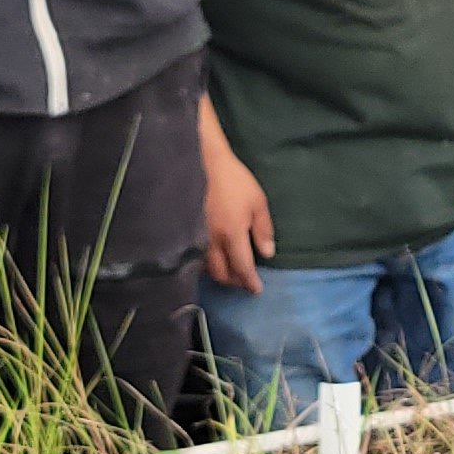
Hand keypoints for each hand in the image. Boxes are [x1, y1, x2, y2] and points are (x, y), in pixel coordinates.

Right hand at [202, 142, 274, 294]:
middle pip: (222, 274)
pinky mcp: (185, 232)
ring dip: (219, 274)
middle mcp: (212, 242)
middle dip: (234, 281)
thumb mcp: (257, 202)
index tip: (256, 290)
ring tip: (230, 271)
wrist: (201, 163)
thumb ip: (263, 229)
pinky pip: (195, 257)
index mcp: (232, 235)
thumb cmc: (233, 180)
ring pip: (206, 268)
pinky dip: (205, 264)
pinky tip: (212, 259)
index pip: (242, 268)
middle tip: (244, 280)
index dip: (250, 282)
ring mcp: (195, 238)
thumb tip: (267, 253)